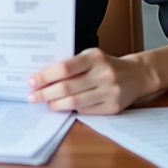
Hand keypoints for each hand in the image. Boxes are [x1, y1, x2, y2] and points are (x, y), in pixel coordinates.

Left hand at [25, 48, 153, 114]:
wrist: (135, 75)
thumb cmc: (105, 64)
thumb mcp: (90, 56)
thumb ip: (72, 64)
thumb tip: (43, 76)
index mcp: (94, 57)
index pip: (65, 67)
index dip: (46, 76)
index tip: (31, 81)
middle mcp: (103, 74)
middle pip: (67, 87)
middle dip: (46, 93)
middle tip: (32, 96)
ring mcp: (109, 92)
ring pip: (75, 102)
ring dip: (56, 104)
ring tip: (45, 103)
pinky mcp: (113, 107)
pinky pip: (86, 111)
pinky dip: (72, 110)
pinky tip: (62, 107)